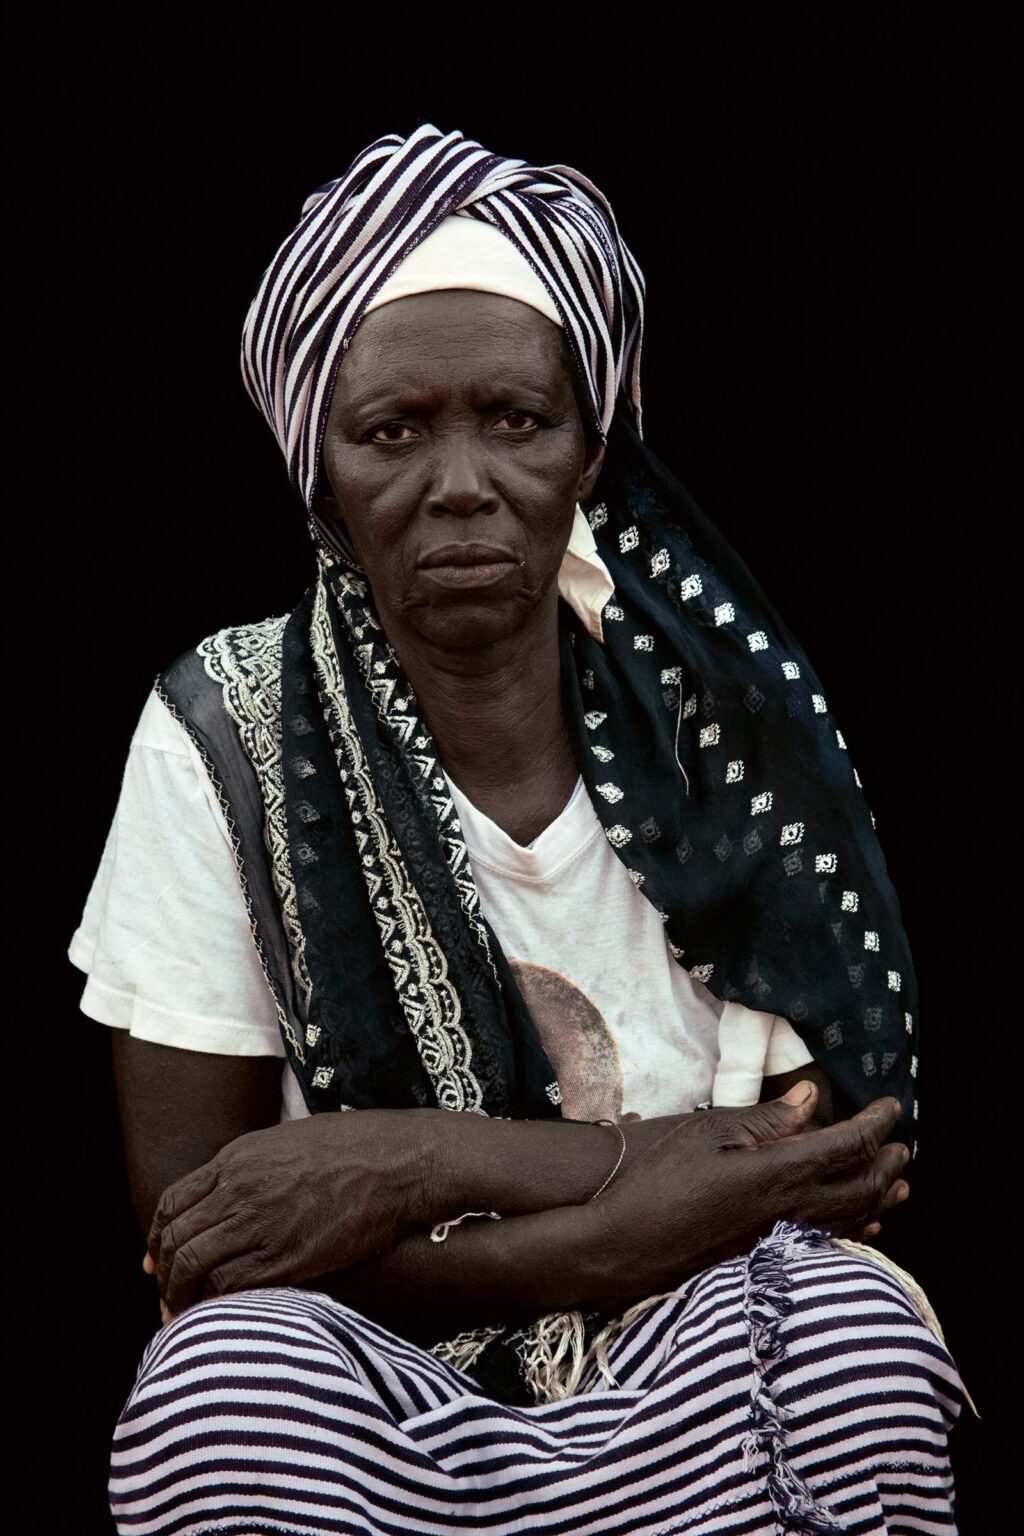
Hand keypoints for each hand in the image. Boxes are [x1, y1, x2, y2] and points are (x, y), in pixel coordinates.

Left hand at [145, 1108, 437, 1318]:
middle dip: (164, 1276)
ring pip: (194, 1267)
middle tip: (167, 1299)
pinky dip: (216, 1306)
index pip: (171, 1203)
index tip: (156, 1261)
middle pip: (176, 1239)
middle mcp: (239, 1189)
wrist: (399, 1161)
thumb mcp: (290, 1141)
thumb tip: (235, 1190)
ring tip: (187, 1317)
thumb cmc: (357, 1146)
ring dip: (182, 1297)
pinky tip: (220, 1318)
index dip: (158, 1238)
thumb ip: (254, 1166)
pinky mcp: (287, 1256)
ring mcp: (260, 1222)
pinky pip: (229, 1287)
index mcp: (237, 1158)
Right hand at [590, 1084, 909, 1299]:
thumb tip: (811, 1098)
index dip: (875, 1123)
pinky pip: (831, 1243)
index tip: (891, 1107)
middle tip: (902, 1145)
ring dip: (881, 1198)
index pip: (847, 1145)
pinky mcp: (769, 1257)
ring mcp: (782, 1240)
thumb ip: (766, 1119)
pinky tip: (863, 1228)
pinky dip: (857, 1230)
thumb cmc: (659, 1181)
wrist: (627, 1246)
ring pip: (852, 1220)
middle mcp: (792, 1211)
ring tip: (900, 1185)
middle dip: (888, 1164)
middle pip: (862, 1188)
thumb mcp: (709, 1133)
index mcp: (779, 1173)